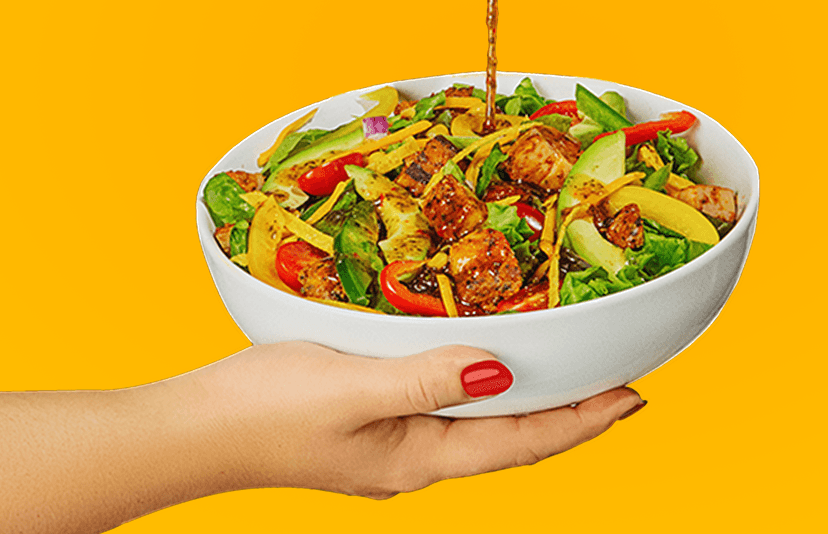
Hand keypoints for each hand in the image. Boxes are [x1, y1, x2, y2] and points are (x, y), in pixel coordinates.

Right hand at [189, 342, 643, 498]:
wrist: (192, 430)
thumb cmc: (263, 410)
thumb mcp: (352, 388)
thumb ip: (427, 379)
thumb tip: (498, 373)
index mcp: (419, 459)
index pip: (523, 444)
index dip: (584, 421)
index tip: (635, 397)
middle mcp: (415, 459)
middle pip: (513, 441)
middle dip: (571, 414)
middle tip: (621, 386)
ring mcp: (391, 444)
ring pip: (483, 426)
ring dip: (530, 402)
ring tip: (570, 376)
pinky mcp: (369, 423)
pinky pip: (447, 408)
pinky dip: (483, 389)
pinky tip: (483, 367)